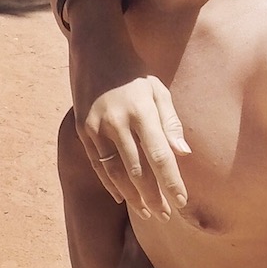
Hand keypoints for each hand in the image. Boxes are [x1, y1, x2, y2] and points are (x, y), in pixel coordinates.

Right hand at [73, 61, 189, 218]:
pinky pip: (98, 165)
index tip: (182, 202)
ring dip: (132, 196)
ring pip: (115, 172)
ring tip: (146, 212)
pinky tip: (123, 198)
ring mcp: (96, 128)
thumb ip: (171, 123)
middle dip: (153, 196)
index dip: (171, 182)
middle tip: (165, 215)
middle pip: (137, 170)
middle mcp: (117, 122)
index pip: (159, 155)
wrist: (96, 52)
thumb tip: (183, 154)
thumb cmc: (134, 74)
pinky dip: (111, 184)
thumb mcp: (158, 90)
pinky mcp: (83, 132)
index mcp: (142, 111)